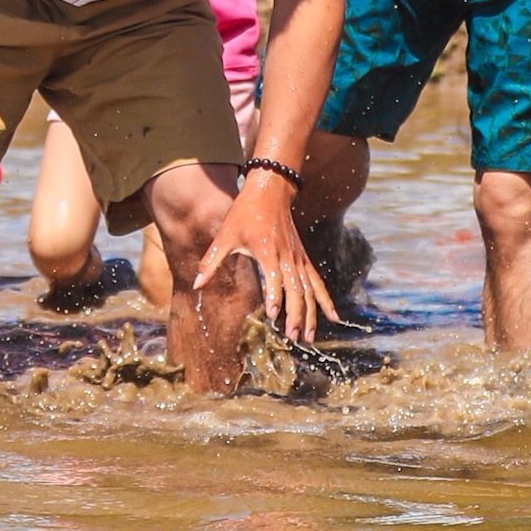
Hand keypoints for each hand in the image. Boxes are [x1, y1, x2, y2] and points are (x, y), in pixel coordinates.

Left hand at [197, 174, 342, 342]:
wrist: (270, 191)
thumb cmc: (245, 214)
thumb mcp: (225, 235)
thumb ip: (212, 261)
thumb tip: (197, 285)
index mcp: (268, 251)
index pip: (275, 278)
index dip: (276, 296)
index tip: (273, 316)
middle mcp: (287, 256)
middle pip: (297, 289)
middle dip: (296, 314)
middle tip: (293, 337)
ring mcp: (298, 258)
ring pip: (310, 290)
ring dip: (311, 314)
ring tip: (309, 339)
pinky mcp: (303, 259)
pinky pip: (318, 282)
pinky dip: (326, 300)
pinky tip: (334, 317)